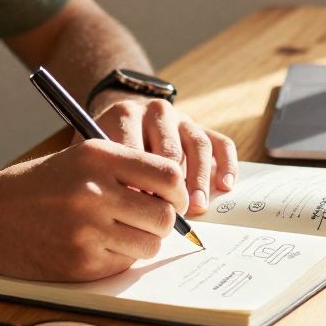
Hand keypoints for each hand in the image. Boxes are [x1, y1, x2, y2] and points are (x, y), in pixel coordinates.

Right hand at [0, 141, 187, 281]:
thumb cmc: (35, 187)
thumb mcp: (77, 160)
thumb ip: (124, 170)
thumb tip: (175, 195)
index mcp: (96, 156)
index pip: (167, 173)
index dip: (177, 190)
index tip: (173, 198)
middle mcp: (94, 191)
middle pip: (164, 215)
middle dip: (162, 221)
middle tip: (147, 220)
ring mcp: (87, 230)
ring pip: (150, 244)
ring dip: (142, 242)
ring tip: (118, 233)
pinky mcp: (81, 263)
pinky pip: (125, 264)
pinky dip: (118, 258)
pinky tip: (95, 246)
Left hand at [88, 94, 237, 216]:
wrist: (121, 119)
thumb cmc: (108, 149)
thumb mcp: (98, 154)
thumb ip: (108, 173)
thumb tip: (131, 204)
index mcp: (125, 115)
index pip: (136, 151)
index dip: (139, 184)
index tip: (140, 210)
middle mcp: (156, 112)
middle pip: (170, 149)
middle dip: (170, 185)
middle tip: (168, 214)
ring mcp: (181, 118)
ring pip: (198, 145)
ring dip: (199, 179)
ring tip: (197, 206)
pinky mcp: (200, 127)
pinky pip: (219, 142)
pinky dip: (226, 164)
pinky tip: (225, 186)